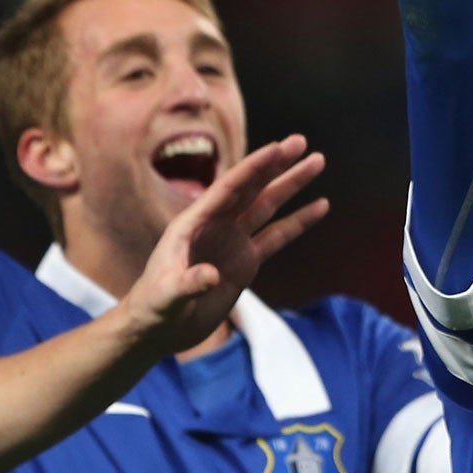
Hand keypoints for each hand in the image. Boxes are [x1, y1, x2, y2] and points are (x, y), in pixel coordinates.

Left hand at [119, 136, 329, 352]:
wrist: (158, 330)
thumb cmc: (152, 310)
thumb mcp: (165, 298)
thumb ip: (186, 285)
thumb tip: (210, 276)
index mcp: (192, 224)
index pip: (228, 189)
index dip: (253, 168)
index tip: (277, 148)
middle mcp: (215, 225)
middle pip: (251, 188)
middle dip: (276, 165)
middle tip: (301, 142)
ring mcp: (233, 241)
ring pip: (268, 205)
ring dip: (292, 184)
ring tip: (317, 161)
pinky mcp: (246, 261)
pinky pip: (278, 236)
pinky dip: (299, 221)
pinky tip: (320, 206)